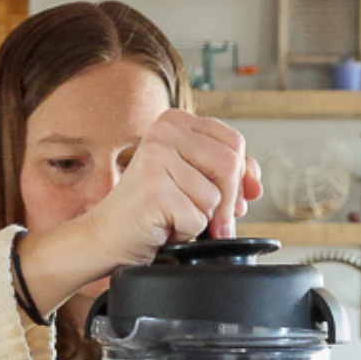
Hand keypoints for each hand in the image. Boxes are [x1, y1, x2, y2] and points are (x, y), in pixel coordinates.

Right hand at [82, 108, 263, 265]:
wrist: (106, 237)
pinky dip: (185, 233)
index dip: (241, 177)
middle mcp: (164, 133)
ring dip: (200, 220)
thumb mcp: (190, 181)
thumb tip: (255, 184)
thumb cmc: (147, 212)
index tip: (234, 202)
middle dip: (227, 203)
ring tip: (172, 218)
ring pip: (214, 197)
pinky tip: (164, 228)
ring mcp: (156, 160)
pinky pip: (197, 218)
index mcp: (174, 122)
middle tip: (211, 223)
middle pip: (230, 165)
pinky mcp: (153, 191)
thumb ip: (224, 173)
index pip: (234, 142)